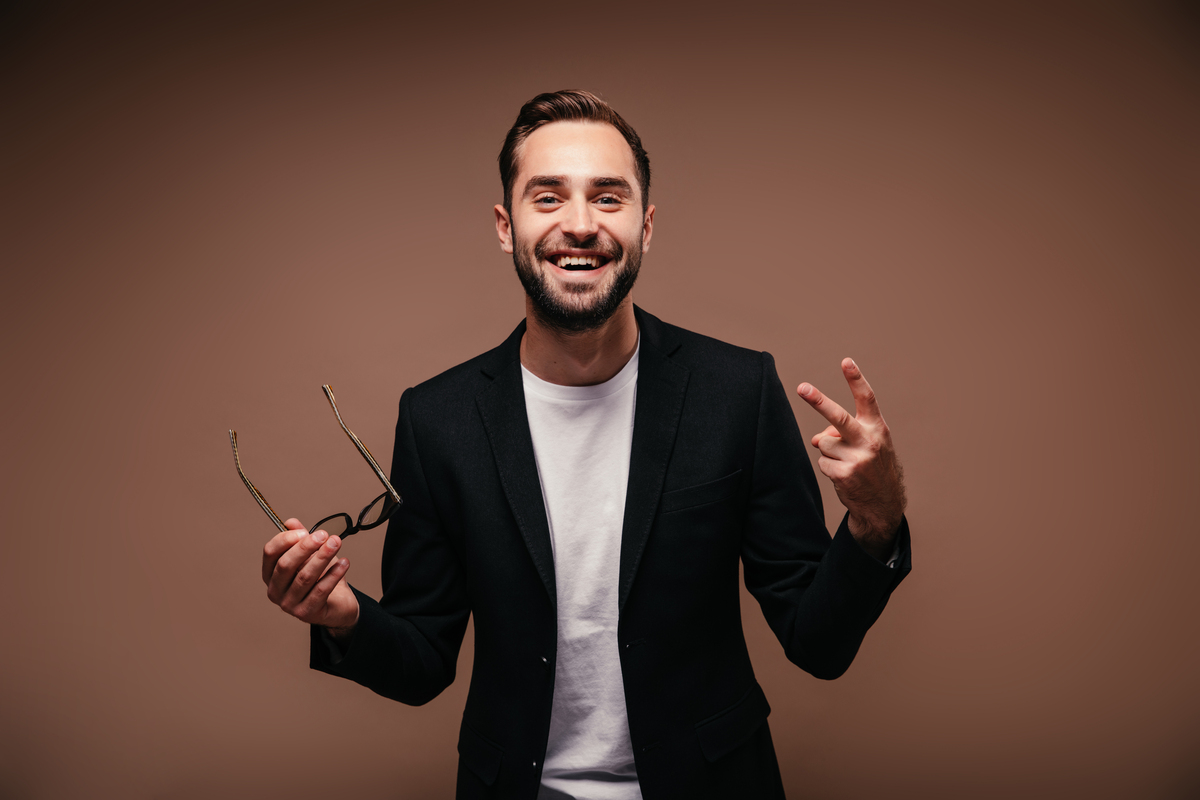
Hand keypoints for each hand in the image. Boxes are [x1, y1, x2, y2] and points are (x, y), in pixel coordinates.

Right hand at [263, 518, 359, 638]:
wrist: (337, 604)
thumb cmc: (320, 578)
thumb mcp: (310, 555)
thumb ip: (300, 538)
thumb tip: (291, 522)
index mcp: (270, 573)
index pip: (270, 553)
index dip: (286, 540)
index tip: (305, 532)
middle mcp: (275, 590)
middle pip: (285, 565)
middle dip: (306, 547)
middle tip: (324, 536)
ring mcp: (288, 604)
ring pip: (304, 577)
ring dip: (322, 557)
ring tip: (336, 544)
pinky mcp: (306, 613)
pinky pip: (321, 590)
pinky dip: (333, 574)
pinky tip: (344, 563)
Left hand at [797, 358, 905, 560]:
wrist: (884, 503)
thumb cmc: (873, 465)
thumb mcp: (867, 444)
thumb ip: (843, 433)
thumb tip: (815, 438)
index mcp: (877, 428)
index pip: (867, 399)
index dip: (856, 379)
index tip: (846, 361)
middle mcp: (869, 441)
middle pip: (838, 417)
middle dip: (818, 401)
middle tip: (801, 387)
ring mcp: (857, 459)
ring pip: (823, 442)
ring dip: (829, 451)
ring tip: (846, 462)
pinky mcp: (843, 474)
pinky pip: (822, 461)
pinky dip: (828, 467)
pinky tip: (844, 475)